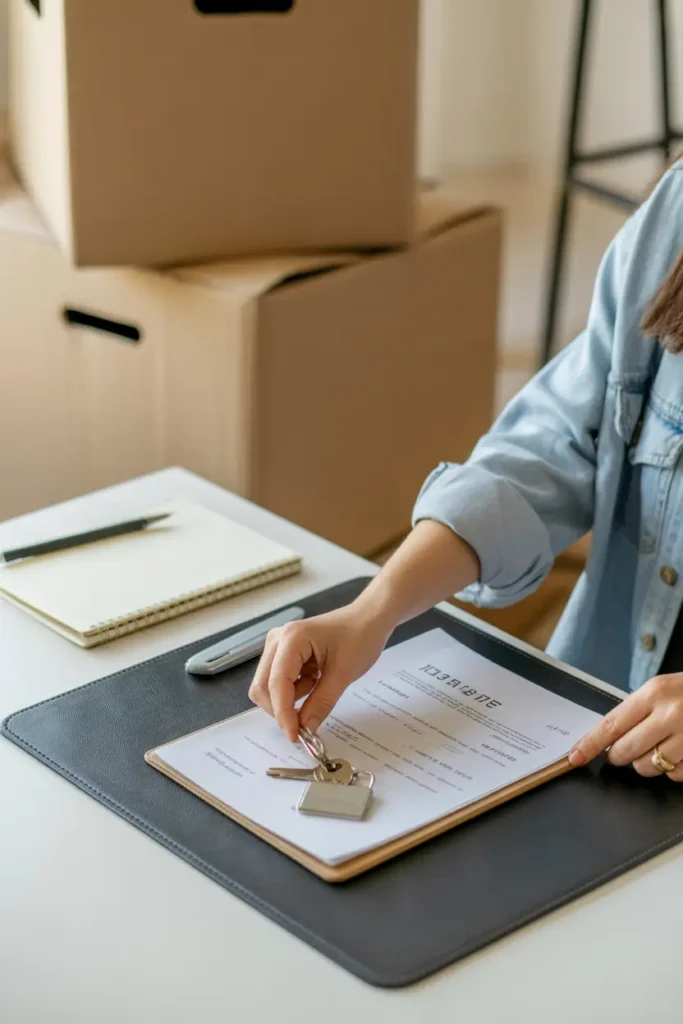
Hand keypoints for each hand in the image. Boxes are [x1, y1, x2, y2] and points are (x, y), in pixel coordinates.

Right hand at [248, 604, 391, 740]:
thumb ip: (321, 703)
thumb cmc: (360, 637)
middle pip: (263, 686)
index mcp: (291, 638)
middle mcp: (277, 639)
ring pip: (267, 686)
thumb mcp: (343, 674)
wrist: (368, 619)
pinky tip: (314, 681)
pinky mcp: (282, 652)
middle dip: (281, 709)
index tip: (295, 737)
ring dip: (288, 699)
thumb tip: (305, 729)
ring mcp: (277, 645)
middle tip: (305, 723)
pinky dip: (292, 691)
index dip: (283, 714)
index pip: (277, 684)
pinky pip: (277, 681)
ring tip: (317, 686)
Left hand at [569, 673, 682, 779]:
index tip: (574, 757)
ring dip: (647, 764)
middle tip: (621, 753)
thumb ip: (638, 711)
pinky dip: (674, 770)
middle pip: (626, 751)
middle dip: (618, 757)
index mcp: (654, 693)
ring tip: (659, 746)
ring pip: (648, 767)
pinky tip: (681, 753)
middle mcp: (670, 714)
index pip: (611, 724)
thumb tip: (606, 738)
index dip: (589, 744)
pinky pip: (675, 776)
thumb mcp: (663, 690)